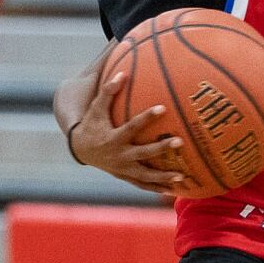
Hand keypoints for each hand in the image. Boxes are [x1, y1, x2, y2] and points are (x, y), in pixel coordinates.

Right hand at [68, 70, 186, 195]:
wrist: (81, 149)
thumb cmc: (92, 124)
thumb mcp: (96, 108)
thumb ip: (108, 91)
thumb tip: (122, 73)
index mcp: (113, 138)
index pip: (132, 127)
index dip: (146, 118)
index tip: (163, 108)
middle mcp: (119, 156)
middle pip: (143, 153)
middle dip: (160, 149)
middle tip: (180, 142)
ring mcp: (123, 169)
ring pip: (145, 175)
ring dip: (163, 177)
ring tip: (182, 177)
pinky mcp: (125, 177)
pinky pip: (143, 185)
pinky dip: (157, 188)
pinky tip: (175, 189)